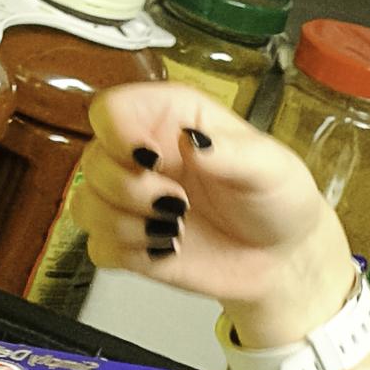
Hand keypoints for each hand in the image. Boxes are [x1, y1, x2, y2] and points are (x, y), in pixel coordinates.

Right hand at [78, 80, 362, 339]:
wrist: (283, 258)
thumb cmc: (278, 200)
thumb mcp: (270, 167)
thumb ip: (231, 152)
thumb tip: (192, 142)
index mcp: (171, 118)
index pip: (111, 110)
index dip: (119, 136)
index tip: (152, 159)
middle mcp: (144, 153)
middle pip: (93, 161)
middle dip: (131, 190)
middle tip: (178, 203)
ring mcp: (133, 200)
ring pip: (86, 206)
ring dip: (127, 224)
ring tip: (174, 228)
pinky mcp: (129, 242)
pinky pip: (97, 246)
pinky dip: (128, 253)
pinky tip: (164, 249)